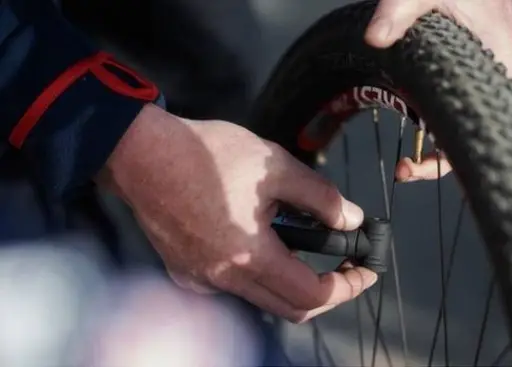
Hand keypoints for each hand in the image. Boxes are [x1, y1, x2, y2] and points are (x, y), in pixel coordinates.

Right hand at [98, 104, 377, 322]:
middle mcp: (223, 278)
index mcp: (249, 254)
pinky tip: (258, 242)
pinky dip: (257, 274)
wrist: (141, 153)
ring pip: (261, 299)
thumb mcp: (275, 165)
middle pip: (289, 309)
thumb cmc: (204, 154)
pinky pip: (232, 287)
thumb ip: (320, 198)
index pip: (312, 295)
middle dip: (325, 293)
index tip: (364, 272)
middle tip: (344, 269)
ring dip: (290, 282)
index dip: (347, 287)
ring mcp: (200, 279)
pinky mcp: (184, 272)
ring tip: (302, 245)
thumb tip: (350, 220)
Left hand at [365, 0, 511, 181]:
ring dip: (440, 148)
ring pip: (470, 126)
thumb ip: (398, 10)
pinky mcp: (470, 71)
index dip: (477, 148)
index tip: (438, 164)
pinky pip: (459, 109)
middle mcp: (496, 75)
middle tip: (408, 169)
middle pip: (483, 135)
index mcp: (497, 60)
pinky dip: (439, 126)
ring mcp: (484, 75)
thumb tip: (375, 38)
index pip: (503, 117)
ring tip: (406, 164)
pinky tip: (414, 131)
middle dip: (447, 160)